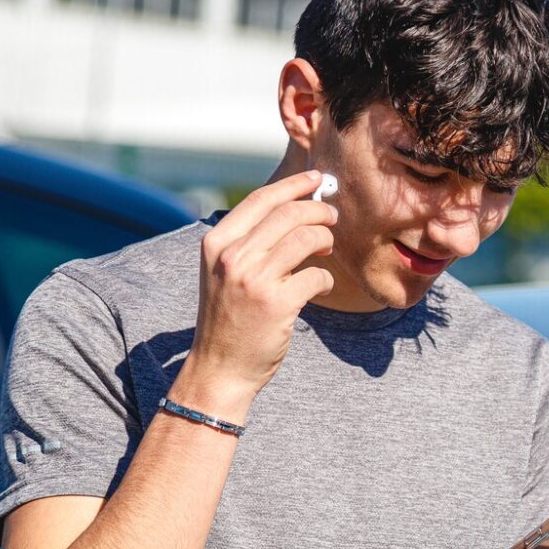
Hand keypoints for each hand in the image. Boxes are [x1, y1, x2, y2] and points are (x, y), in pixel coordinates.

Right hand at [181, 171, 338, 412]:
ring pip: (306, 238)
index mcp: (216, 243)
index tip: (317, 179)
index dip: (294, 185)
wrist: (219, 368)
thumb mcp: (224, 272)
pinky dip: (325, 280)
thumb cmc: (229, 320)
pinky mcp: (277, 303)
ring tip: (327, 248)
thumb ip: (249, 242)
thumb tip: (293, 208)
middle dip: (319, 211)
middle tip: (332, 217)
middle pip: (289, 213)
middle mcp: (232, 256)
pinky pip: (317, 275)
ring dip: (325, 239)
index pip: (261, 199)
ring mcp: (254, 279)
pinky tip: (320, 286)